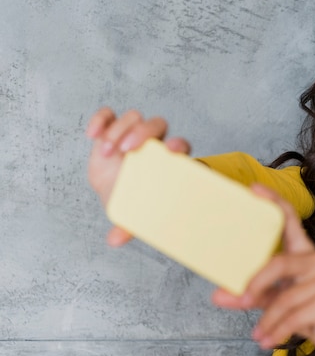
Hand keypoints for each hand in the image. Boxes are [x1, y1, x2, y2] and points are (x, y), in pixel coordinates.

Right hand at [86, 107, 190, 245]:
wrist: (115, 192)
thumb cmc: (131, 201)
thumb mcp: (131, 213)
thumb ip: (127, 225)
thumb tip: (114, 240)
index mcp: (167, 161)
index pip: (181, 145)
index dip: (179, 145)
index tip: (172, 151)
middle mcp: (153, 144)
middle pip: (157, 124)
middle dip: (143, 132)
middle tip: (126, 150)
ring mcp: (133, 135)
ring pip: (133, 117)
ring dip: (118, 131)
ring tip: (106, 153)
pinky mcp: (112, 130)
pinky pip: (109, 115)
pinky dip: (100, 119)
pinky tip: (92, 135)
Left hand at [212, 185, 314, 355]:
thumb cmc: (306, 308)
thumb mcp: (274, 299)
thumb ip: (248, 295)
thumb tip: (217, 296)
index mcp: (303, 251)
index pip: (290, 219)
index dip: (274, 202)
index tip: (254, 189)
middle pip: (280, 263)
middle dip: (256, 285)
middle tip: (241, 300)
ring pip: (285, 297)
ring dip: (267, 320)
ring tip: (257, 334)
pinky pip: (295, 316)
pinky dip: (278, 331)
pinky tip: (268, 339)